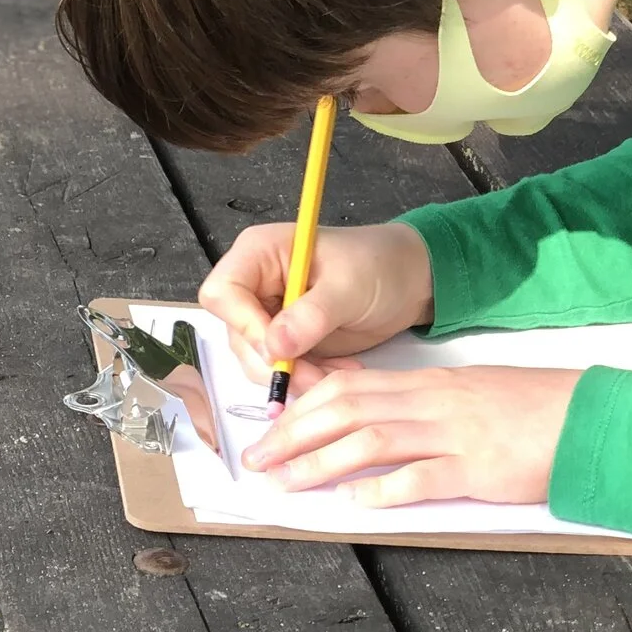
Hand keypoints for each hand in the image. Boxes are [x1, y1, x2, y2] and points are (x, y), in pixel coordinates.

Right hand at [198, 221, 433, 392]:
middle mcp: (255, 284)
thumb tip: (274, 347)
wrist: (409, 281)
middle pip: (236, 333)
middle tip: (313, 377)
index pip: (222, 293)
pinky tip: (337, 370)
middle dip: (272, 362)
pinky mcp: (285, 340)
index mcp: (259, 254)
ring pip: (255, 358)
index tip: (278, 350)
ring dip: (292, 375)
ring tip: (335, 373)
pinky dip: (306, 378)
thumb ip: (310, 316)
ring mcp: (268, 314)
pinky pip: (280, 369)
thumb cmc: (378, 265)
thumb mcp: (347, 287)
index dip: (243, 325)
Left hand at [244, 365, 579, 505]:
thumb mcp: (469, 395)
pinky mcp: (479, 468)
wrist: (592, 418)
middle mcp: (432, 403)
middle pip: (346, 410)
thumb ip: (423, 405)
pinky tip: (354, 503)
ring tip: (286, 482)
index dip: (303, 408)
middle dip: (293, 435)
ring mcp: (454, 434)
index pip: (349, 387)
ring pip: (371, 441)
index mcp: (428, 384)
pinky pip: (421, 477)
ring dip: (320, 462)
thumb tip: (376, 422)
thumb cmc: (532, 410)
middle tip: (257, 460)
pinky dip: (382, 490)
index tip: (272, 428)